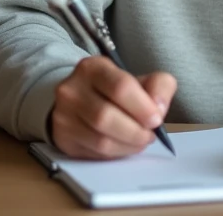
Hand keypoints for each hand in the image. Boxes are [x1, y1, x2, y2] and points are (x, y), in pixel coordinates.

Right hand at [50, 55, 176, 158]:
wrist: (80, 100)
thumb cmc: (115, 90)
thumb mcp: (139, 79)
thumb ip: (158, 86)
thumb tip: (159, 107)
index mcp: (93, 68)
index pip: (120, 87)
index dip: (142, 107)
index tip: (156, 119)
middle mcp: (72, 89)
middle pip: (106, 116)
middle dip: (135, 131)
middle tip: (150, 135)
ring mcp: (64, 115)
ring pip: (100, 140)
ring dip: (128, 145)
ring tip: (140, 141)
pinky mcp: (64, 138)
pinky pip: (94, 153)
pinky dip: (116, 154)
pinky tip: (125, 146)